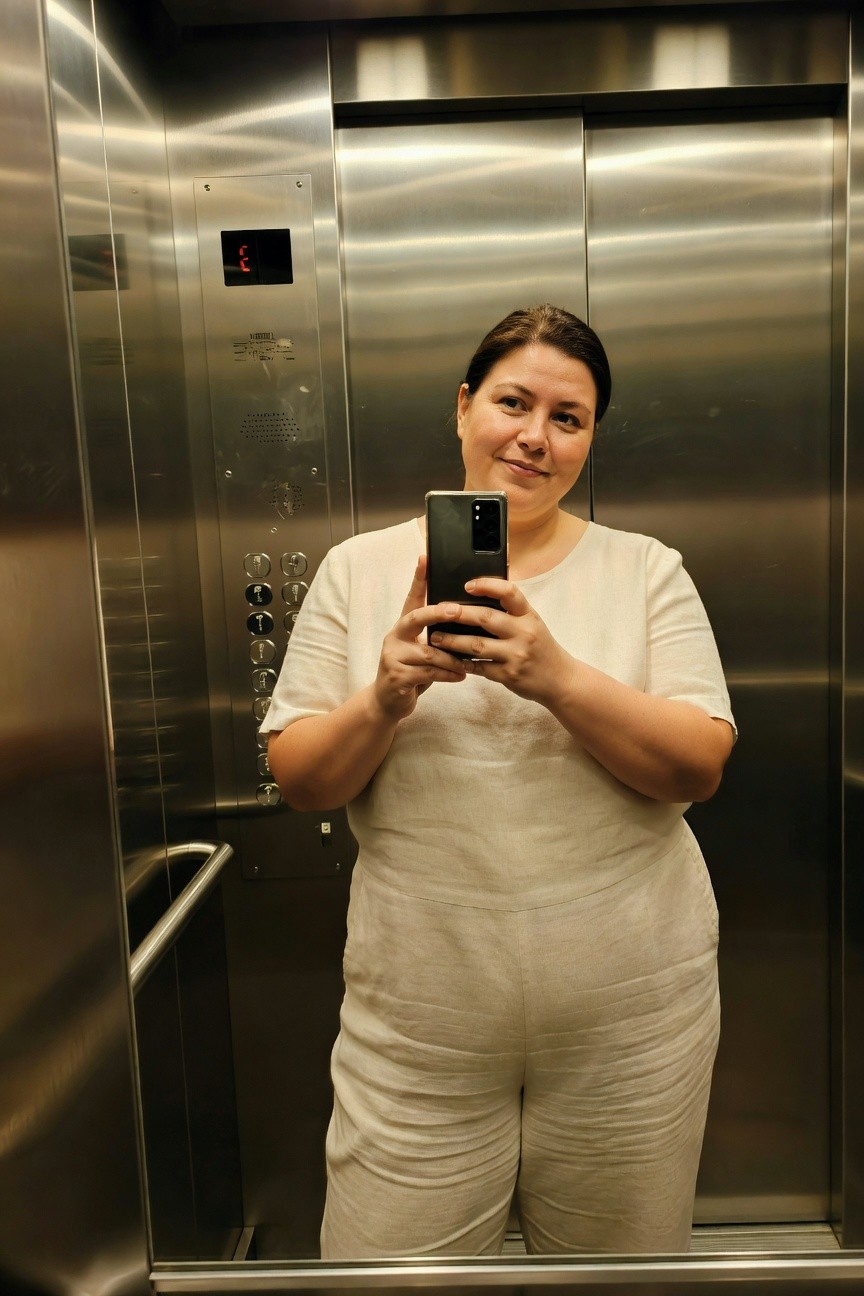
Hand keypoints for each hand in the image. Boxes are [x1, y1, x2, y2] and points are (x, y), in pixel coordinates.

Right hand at [372, 556, 467, 721]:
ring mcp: (392, 656)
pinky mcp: (396, 677)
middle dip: (437, 613)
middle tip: (456, 610)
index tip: (425, 558)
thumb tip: (466, 620)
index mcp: (403, 627)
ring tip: (468, 663)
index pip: (411, 598)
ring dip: (452, 658)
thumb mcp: (422, 651)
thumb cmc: (412, 673)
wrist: (388, 703)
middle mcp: (394, 637)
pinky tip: (460, 676)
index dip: (418, 578)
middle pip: (415, 618)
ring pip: (428, 652)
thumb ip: (435, 636)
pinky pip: (428, 673)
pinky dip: (448, 674)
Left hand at [429, 577, 571, 705]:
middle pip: (486, 618)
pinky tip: (450, 659)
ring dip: (452, 640)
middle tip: (437, 611)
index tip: (467, 585)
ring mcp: (516, 655)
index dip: (487, 585)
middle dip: (458, 614)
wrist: (560, 680)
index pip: (509, 592)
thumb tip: (482, 591)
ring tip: (435, 638)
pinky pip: (480, 668)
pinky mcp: (509, 675)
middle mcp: (524, 633)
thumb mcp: (533, 623)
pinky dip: (463, 663)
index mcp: (529, 616)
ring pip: (477, 645)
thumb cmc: (542, 647)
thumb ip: (512, 610)